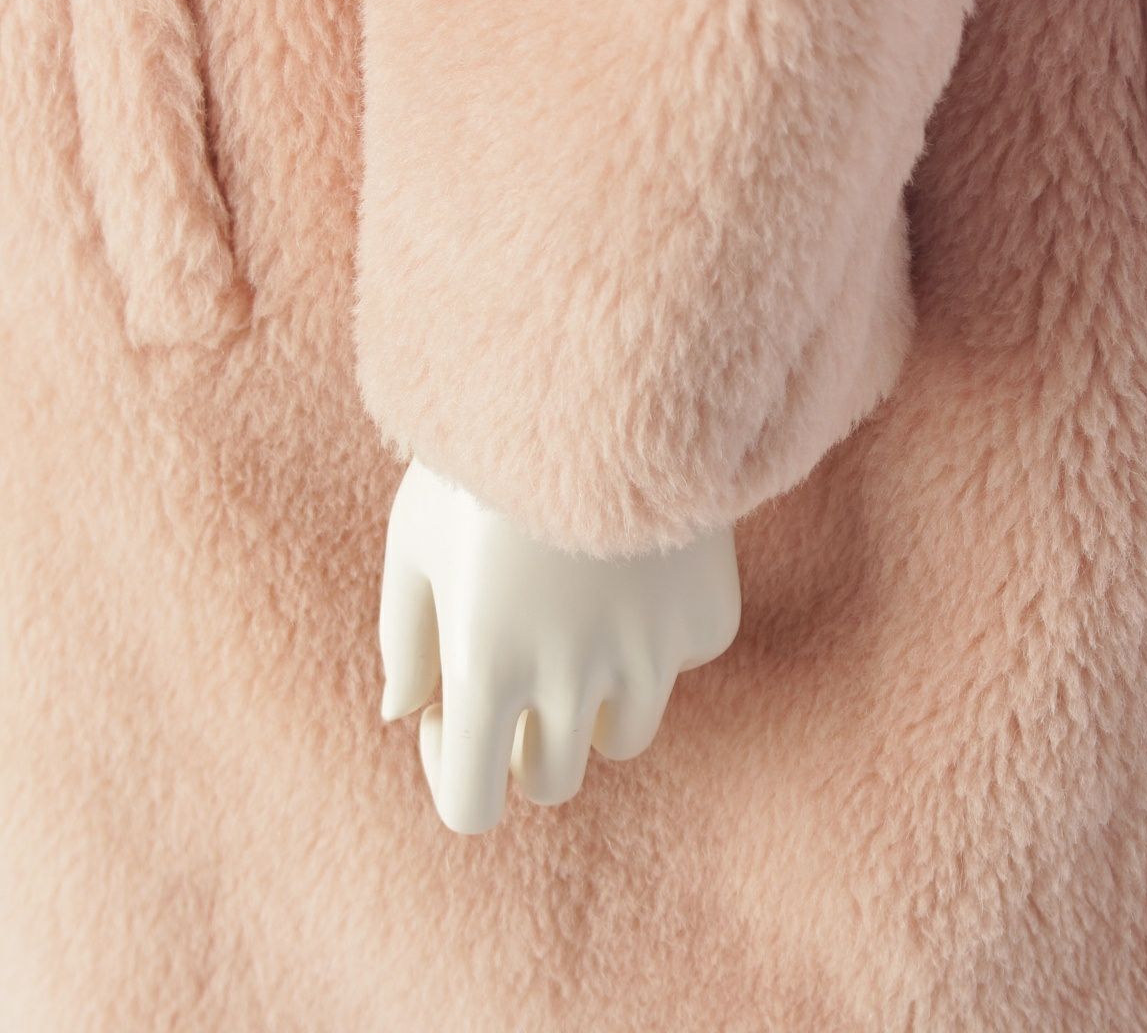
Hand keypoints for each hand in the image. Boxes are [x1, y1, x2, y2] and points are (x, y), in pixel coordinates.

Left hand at [379, 460, 740, 832]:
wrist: (591, 377)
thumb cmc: (479, 458)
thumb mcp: (413, 538)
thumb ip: (402, 638)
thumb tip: (405, 713)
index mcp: (485, 670)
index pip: (471, 807)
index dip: (456, 774)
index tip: (451, 714)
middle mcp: (573, 681)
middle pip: (552, 780)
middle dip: (524, 742)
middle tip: (514, 671)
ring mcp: (652, 654)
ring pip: (623, 737)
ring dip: (591, 702)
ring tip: (574, 620)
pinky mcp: (708, 618)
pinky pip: (678, 662)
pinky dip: (653, 638)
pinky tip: (632, 571)